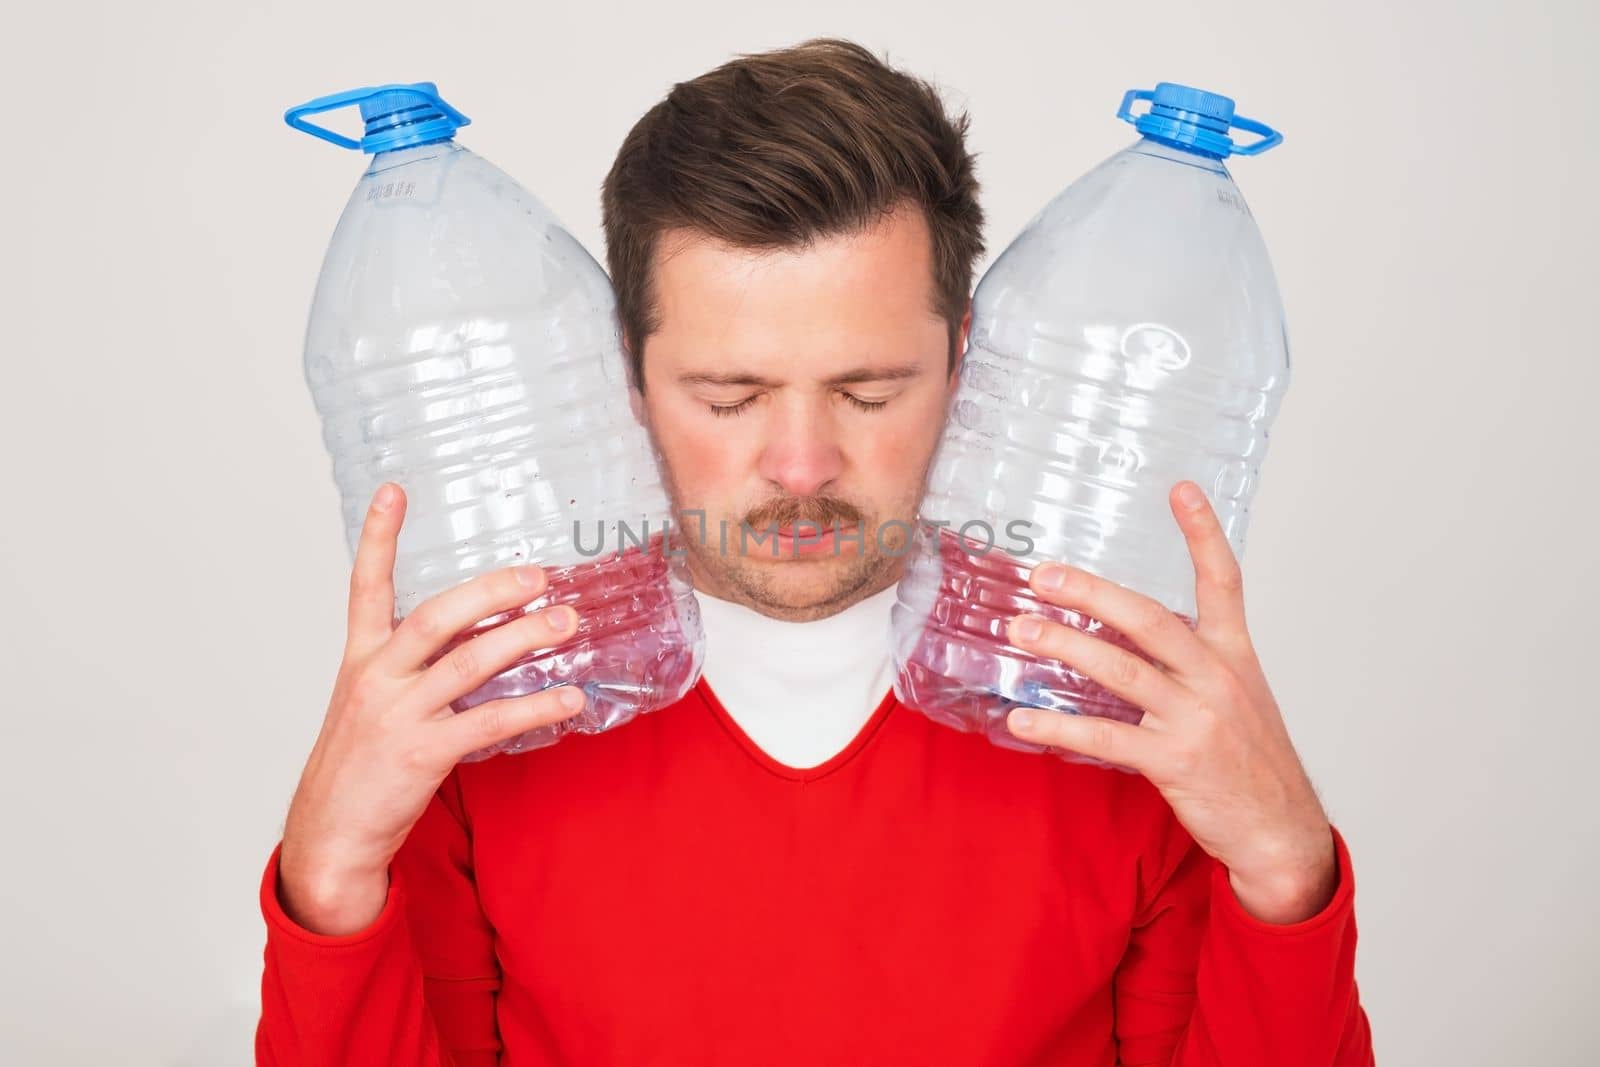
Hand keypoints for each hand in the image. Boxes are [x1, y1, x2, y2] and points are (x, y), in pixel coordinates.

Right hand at [278, 483, 586, 934]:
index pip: (365, 585)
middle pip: (436, 616)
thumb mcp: (375, 700)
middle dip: (492, 591)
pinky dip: (534, 706)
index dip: (377, 536)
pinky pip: (488, 721)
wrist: (331, 834)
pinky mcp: (421, 754)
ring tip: (569, 623)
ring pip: (469, 662)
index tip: (393, 490)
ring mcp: (398, 715)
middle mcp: (376, 677)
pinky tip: (568, 698)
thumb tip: (486, 630)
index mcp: (361, 657)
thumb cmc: (361, 762)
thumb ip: (419, 663)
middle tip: (540, 576)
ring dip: (525, 638)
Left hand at [1002, 480, 1336, 923]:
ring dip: (1065, 646)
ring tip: (1020, 631)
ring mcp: (1197, 718)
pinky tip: (1021, 722)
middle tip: (1044, 576)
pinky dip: (1058, 728)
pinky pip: (1106, 736)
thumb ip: (1191, 661)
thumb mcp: (1237, 697)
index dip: (1203, 533)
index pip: (1224, 581)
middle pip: (1149, 619)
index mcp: (1235, 654)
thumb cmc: (1251, 761)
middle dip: (1092, 593)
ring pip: (1121, 670)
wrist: (1282, 830)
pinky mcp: (1176, 760)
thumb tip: (1130, 634)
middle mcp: (1217, 677)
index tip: (1181, 489)